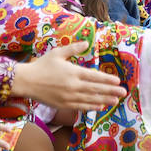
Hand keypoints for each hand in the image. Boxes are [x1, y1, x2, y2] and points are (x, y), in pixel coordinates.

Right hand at [10, 42, 125, 110]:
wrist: (26, 81)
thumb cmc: (42, 65)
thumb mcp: (57, 53)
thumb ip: (74, 49)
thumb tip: (87, 43)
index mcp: (73, 72)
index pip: (95, 77)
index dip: (107, 80)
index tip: (118, 81)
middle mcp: (73, 86)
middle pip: (96, 89)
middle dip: (111, 91)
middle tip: (123, 93)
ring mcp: (69, 97)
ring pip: (91, 100)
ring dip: (105, 100)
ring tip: (116, 101)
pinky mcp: (63, 105)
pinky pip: (81, 107)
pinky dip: (92, 107)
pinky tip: (100, 107)